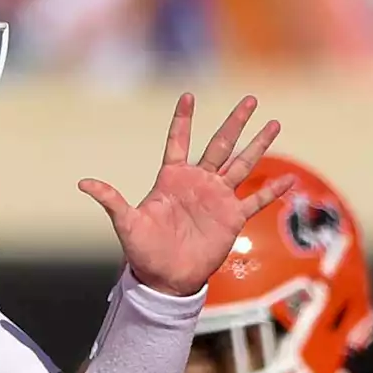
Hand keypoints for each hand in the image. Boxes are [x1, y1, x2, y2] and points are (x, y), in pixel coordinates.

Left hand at [78, 94, 292, 296]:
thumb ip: (111, 200)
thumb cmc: (143, 250)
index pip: (178, 140)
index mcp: (171, 178)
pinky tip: (290, 180)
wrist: (165, 278)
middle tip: (250, 99)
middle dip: (235, 122)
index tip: (188, 94)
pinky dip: (272, 190)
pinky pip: (256, 200)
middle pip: (220, 144)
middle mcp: (197, 182)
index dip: (183, 119)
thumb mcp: (126, 223)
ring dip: (258, 145)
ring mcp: (217, 198)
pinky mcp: (232, 218)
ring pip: (242, 164)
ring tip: (274, 123)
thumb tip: (82, 184)